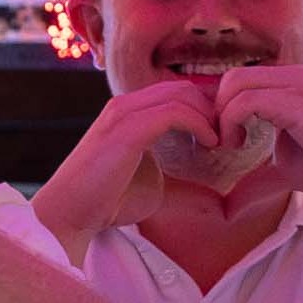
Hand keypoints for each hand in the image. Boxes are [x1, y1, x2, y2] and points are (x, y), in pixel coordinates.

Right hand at [34, 81, 224, 256]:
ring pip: (182, 94)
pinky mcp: (127, 129)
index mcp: (129, 112)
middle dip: (214, 109)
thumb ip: (168, 158)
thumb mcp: (148, 174)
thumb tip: (198, 161)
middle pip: (184, 88)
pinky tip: (209, 143)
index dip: (207, 110)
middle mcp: (126, 105)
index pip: (178, 93)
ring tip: (224, 141)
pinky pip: (174, 112)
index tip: (225, 136)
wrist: (70, 214)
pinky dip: (199, 124)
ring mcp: (124, 113)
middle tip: (232, 136)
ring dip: (211, 116)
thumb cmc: (107, 201)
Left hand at [213, 65, 302, 197]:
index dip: (220, 112)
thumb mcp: (285, 171)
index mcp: (286, 86)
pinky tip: (240, 145)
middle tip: (221, 144)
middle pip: (230, 78)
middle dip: (215, 111)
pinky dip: (231, 122)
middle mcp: (289, 77)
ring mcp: (294, 85)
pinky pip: (247, 100)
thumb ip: (256, 180)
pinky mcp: (295, 101)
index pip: (237, 83)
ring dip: (221, 117)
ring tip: (231, 146)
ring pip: (234, 84)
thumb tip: (227, 208)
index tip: (221, 143)